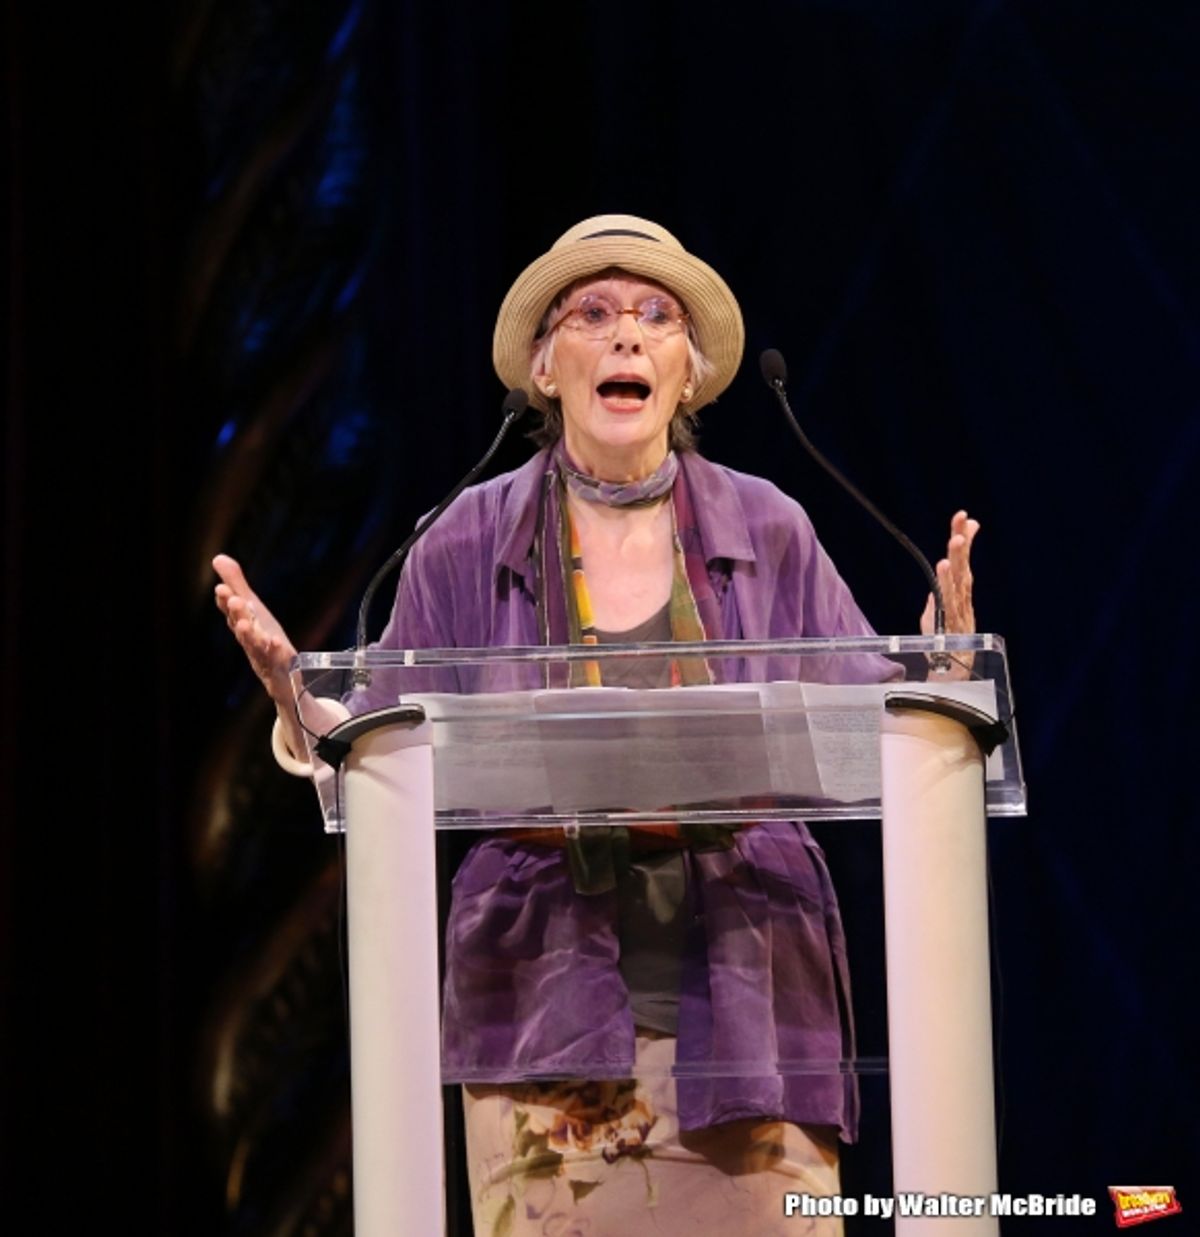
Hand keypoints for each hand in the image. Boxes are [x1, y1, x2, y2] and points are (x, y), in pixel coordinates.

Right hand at [213, 553, 297, 704]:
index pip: (231, 612)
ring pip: (255, 646)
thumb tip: (217, 557)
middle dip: (236, 614)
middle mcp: (251, 642)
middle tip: (233, 599)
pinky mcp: (280, 669)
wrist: (283, 680)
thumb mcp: (254, 611)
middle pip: (241, 628)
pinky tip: (277, 642)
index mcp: (244, 626)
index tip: (221, 588)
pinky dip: (276, 652)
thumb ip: (237, 585)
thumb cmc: (265, 641)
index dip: (225, 601)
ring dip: (250, 635)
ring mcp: (265, 657)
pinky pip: (278, 661)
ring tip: (246, 624)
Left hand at [920, 510, 978, 635]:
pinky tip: (943, 565)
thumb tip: (947, 561)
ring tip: (956, 539)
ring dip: (957, 557)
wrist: (953, 665)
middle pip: (961, 562)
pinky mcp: (949, 617)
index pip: (962, 557)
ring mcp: (957, 605)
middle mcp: (961, 593)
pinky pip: (947, 596)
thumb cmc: (948, 633)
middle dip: (962, 539)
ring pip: (957, 577)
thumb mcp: (944, 601)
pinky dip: (946, 580)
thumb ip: (945, 582)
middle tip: (962, 519)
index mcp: (960, 587)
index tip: (963, 516)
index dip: (963, 536)